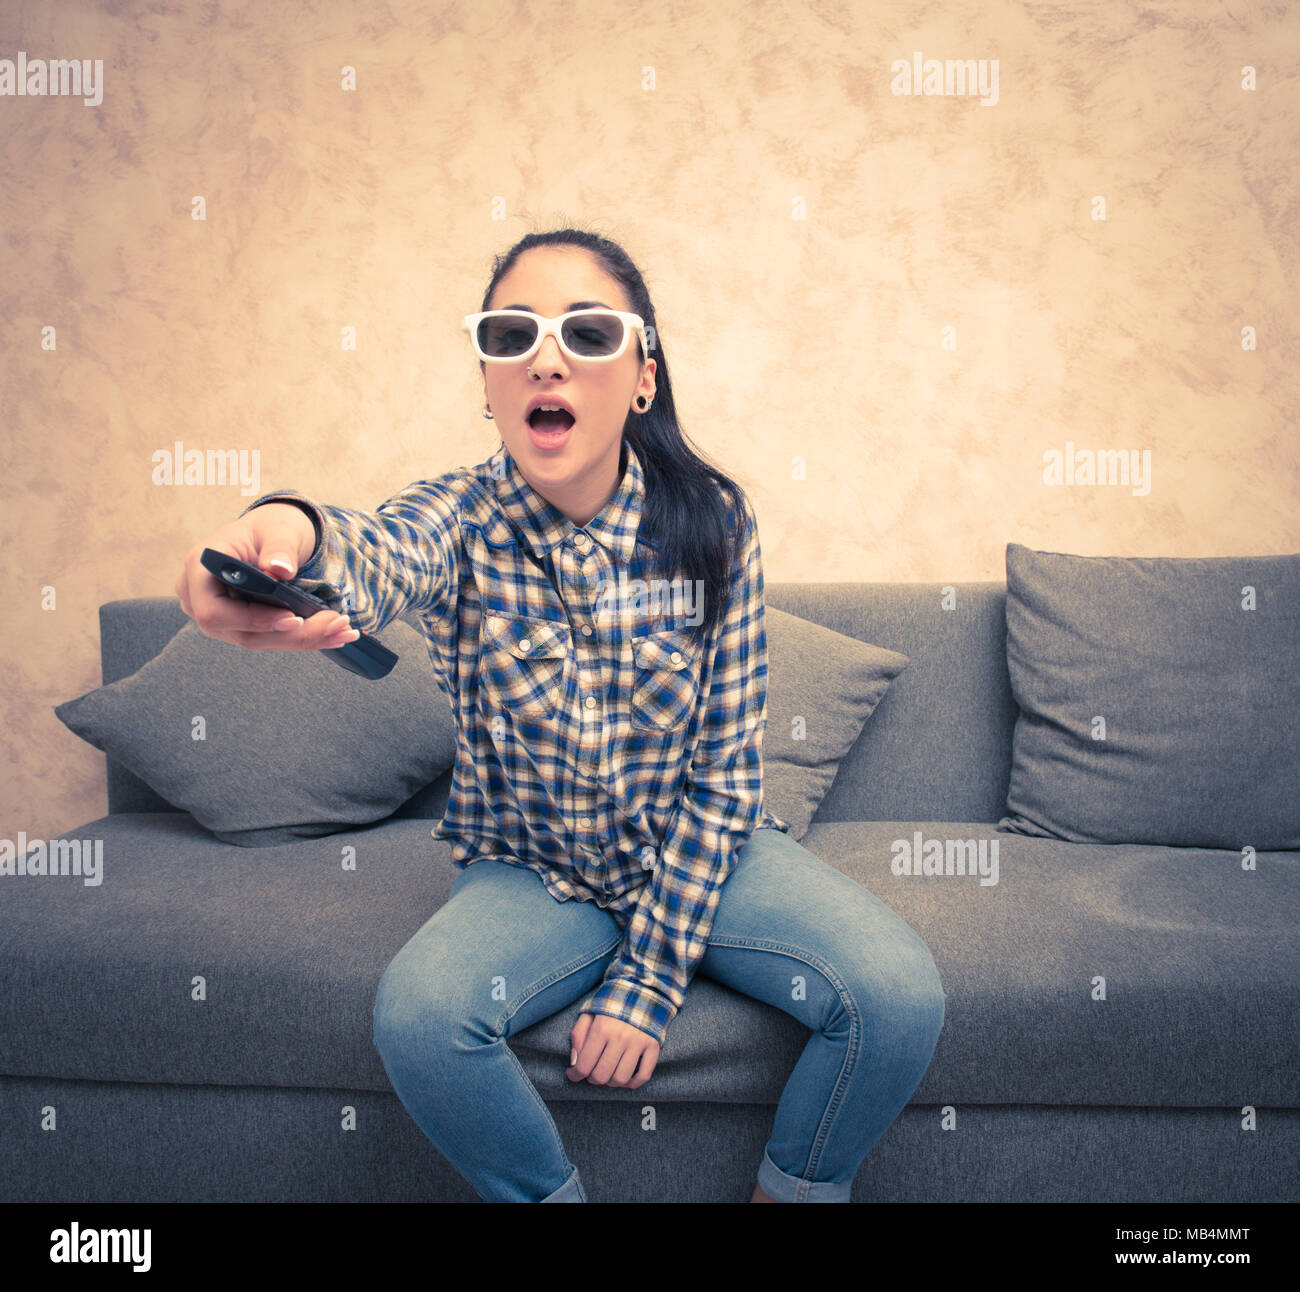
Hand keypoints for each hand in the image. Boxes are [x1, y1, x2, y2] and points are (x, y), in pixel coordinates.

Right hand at [174, 504, 357, 653]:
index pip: (214, 612)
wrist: (275, 535)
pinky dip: (302, 637)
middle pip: (242, 633)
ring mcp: (220, 615)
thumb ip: (279, 548)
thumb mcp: (279, 530)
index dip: (253, 620)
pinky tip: (334, 633)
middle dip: (293, 635)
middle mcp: (200, 597)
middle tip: (337, 625)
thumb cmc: (272, 527)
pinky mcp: (241, 625)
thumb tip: (279, 569)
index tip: (293, 618)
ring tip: (342, 631)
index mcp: (199, 568)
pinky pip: (270, 637)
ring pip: (259, 640)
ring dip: (304, 639)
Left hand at [567, 1012, 659, 1089]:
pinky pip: (643, 1075)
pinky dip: (633, 1083)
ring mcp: (639, 1042)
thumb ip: (578, 1036)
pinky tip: (625, 1079)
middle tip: (591, 1072)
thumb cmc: (610, 1004)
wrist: (641, 989)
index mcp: (602, 1028)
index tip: (573, 1075)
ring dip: (611, 1082)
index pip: (584, 1065)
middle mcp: (621, 1037)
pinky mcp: (653, 1046)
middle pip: (602, 1076)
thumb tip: (575, 1063)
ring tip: (607, 1073)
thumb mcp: (589, 1013)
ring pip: (621, 1079)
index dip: (575, 1075)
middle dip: (592, 1079)